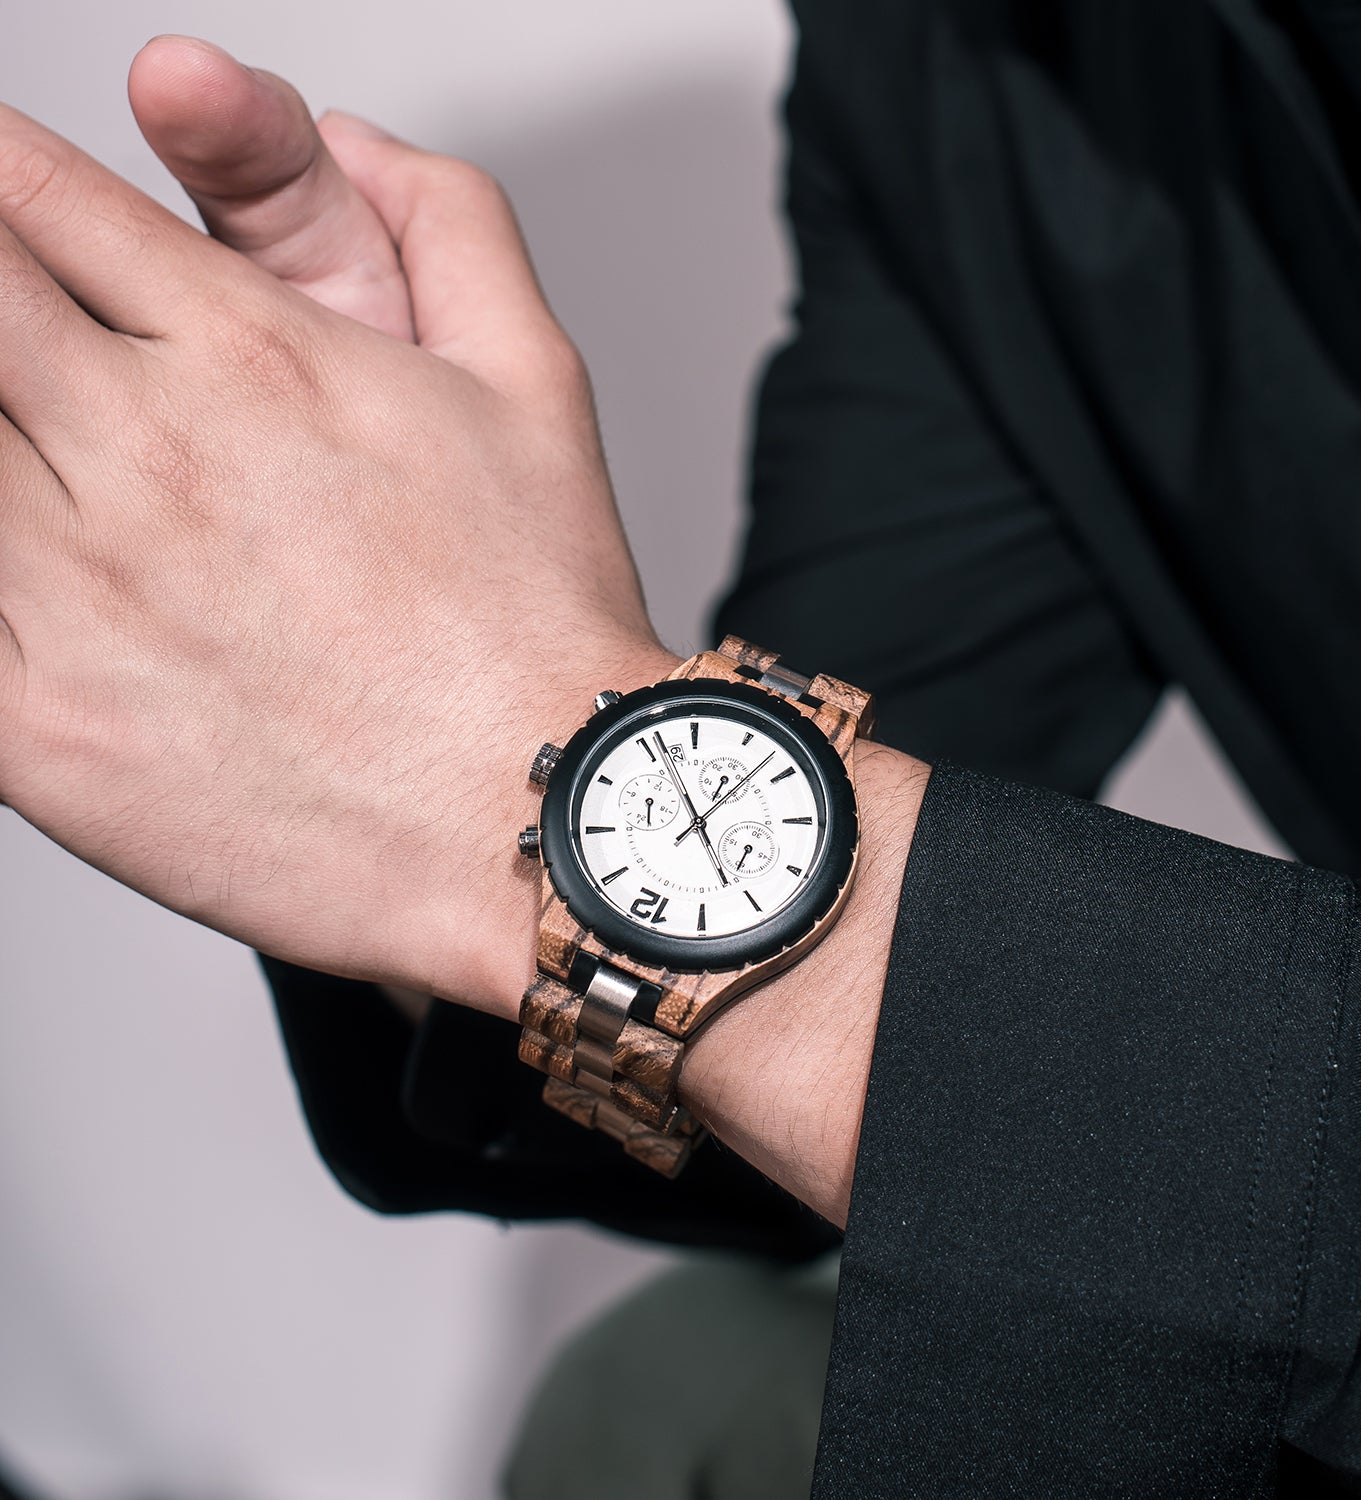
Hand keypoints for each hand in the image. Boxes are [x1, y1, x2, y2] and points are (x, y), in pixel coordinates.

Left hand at [29, 46, 931, 1227]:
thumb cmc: (542, 629)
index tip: (1, 203)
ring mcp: (73, 593)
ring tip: (72, 464)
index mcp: (253, 357)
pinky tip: (42, 563)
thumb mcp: (541, 383)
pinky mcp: (38, 727)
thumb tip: (355, 135)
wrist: (539, 823)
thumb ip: (450, 223)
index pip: (34, 194)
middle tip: (20, 326)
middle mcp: (146, 455)